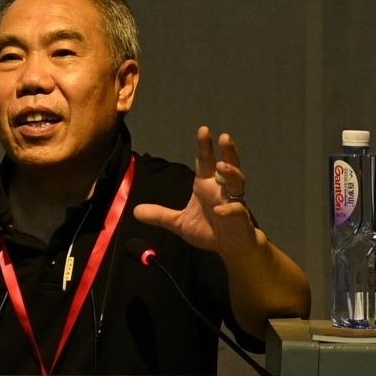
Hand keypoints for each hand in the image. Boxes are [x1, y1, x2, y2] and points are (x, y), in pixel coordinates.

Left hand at [132, 125, 257, 259]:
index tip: (203, 129)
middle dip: (227, 151)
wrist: (230, 246)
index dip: (205, 146)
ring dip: (231, 173)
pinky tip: (220, 210)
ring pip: (237, 182)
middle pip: (228, 165)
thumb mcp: (179, 223)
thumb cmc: (208, 229)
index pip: (205, 161)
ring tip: (221, 166)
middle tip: (224, 136)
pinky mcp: (240, 217)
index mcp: (206, 185)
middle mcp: (221, 189)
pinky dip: (229, 209)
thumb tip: (135, 211)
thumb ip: (160, 215)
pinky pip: (237, 210)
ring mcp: (233, 201)